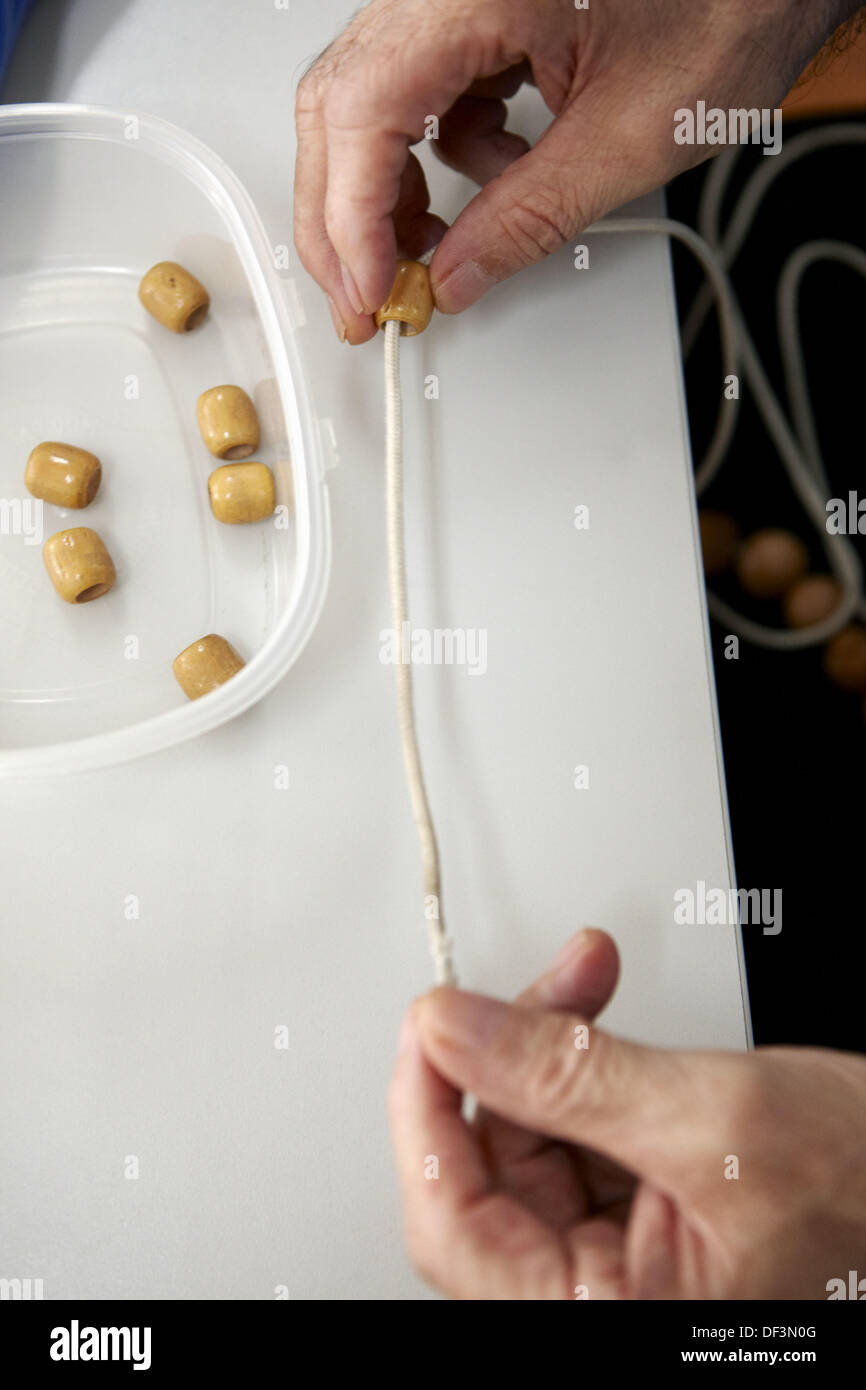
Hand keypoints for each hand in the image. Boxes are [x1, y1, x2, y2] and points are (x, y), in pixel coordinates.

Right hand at [295, 0, 854, 341]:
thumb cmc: (725, 11)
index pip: (364, 114)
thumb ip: (525, 219)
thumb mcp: (624, 138)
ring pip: (370, 101)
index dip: (353, 220)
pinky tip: (495, 177)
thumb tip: (455, 278)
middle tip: (370, 293)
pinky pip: (423, 92)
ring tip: (436, 247)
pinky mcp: (474, 12)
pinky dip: (442, 152)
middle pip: (342, 105)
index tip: (366, 292)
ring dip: (392, 188)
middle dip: (349, 215)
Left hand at [389, 928, 865, 1297]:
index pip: (455, 1223)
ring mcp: (622, 1263)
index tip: (432, 1023)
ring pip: (530, 1141)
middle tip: (523, 990)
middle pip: (488, 1173)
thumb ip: (566, 1073)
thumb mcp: (710, 1119)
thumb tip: (451, 1030)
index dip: (427, 1110)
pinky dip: (582, 1062)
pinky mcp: (642, 1217)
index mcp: (607, 1320)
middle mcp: (604, 1302)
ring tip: (583, 978)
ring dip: (547, 1046)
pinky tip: (596, 1011)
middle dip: (505, 1058)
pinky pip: (577, 1133)